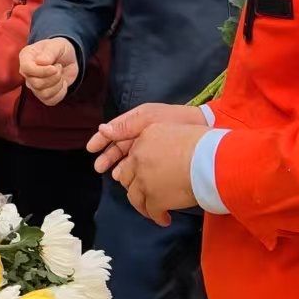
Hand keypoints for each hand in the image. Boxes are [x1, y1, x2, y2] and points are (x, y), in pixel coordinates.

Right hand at [18, 38, 78, 106]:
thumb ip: (49, 52)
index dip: (42, 71)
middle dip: (54, 77)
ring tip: (60, 74)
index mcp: (26, 57)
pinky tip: (63, 84)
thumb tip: (41, 62)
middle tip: (59, 67)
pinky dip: (61, 93)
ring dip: (58, 85)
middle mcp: (27, 73)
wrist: (68, 58)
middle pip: (37, 84)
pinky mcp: (43, 94)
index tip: (55, 67)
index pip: (26, 69)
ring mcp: (34, 85)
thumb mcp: (56, 46)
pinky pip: (50, 101)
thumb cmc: (58, 49)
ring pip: (44, 94)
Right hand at [87, 103, 207, 173]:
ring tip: (115, 176)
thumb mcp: (149, 119)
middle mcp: (142, 134)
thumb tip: (103, 129)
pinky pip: (143, 166)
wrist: (206, 129)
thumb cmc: (177, 120)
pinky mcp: (161, 158)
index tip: (91, 149)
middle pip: (119, 146)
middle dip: (109, 157)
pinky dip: (135, 172)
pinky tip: (132, 180)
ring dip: (120, 166)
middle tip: (99, 168)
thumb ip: (127, 125)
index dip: (102, 139)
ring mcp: (152, 146)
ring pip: (130, 158)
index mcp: (137, 121)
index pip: (114, 130)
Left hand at [110, 122, 207, 225]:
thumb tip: (168, 153)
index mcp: (145, 139)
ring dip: (143, 206)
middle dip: (134, 187)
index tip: (143, 175)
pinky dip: (157, 217)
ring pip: (135, 198)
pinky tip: (165, 219)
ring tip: (152, 211)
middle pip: (127, 177)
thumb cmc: (205, 143)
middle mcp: (139, 159)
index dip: (138, 168)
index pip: (133, 156)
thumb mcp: (177, 131)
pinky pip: (151, 212)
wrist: (211, 159)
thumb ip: (164, 141)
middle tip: (143, 193)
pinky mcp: (154, 199)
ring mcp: (144, 180)